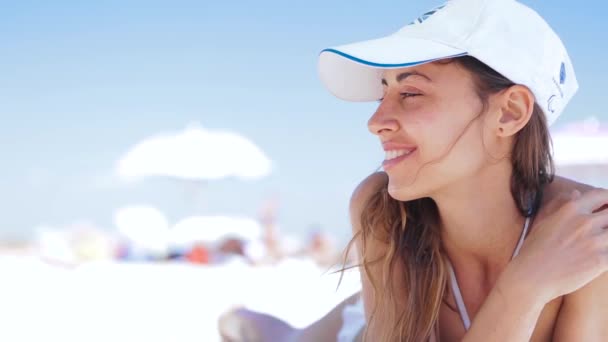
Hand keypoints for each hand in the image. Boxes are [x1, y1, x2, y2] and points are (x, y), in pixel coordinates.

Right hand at [506, 188, 607, 302]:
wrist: (532, 277)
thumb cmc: (533, 250)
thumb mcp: (543, 221)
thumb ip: (560, 205)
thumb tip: (576, 193)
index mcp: (571, 210)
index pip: (601, 195)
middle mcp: (585, 222)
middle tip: (604, 228)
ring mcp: (595, 241)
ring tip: (602, 243)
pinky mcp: (601, 261)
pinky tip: (604, 257)